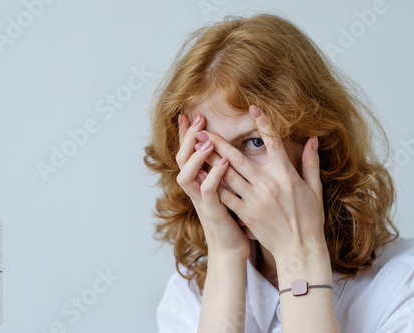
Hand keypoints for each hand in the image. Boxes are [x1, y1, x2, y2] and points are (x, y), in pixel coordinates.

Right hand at [175, 114, 249, 260]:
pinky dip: (213, 176)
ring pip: (186, 176)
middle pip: (181, 160)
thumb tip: (229, 151)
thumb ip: (223, 172)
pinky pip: (207, 192)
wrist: (231, 249)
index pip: (187, 154)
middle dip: (188, 138)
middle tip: (199, 119)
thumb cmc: (232, 219)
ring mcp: (201, 202)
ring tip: (207, 142)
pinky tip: (225, 163)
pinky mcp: (213, 212)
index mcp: (198, 182)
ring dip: (196, 157)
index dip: (184, 135)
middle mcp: (195, 190)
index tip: (186, 114)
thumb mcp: (225, 191)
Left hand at [197, 106, 326, 261]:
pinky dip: (212, 184)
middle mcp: (267, 184)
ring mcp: (253, 199)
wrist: (299, 249)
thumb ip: (310, 162)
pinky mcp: (245, 213)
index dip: (263, 123)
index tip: (253, 108)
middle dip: (218, 142)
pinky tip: (200, 174)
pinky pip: (224, 196)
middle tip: (203, 129)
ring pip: (227, 175)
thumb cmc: (309, 219)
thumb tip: (312, 139)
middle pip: (238, 158)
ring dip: (210, 160)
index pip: (273, 142)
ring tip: (196, 148)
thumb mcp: (314, 189)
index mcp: (285, 175)